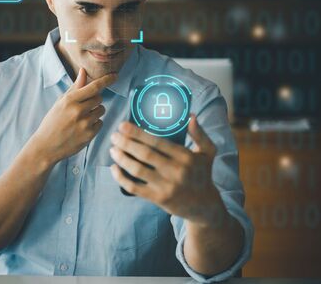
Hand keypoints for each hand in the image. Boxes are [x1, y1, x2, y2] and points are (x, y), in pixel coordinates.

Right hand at [33, 68, 116, 165]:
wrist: (46, 146)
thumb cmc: (53, 122)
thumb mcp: (60, 102)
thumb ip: (75, 87)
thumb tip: (84, 71)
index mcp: (69, 100)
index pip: (93, 87)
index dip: (106, 80)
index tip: (115, 76)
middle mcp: (78, 110)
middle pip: (99, 98)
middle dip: (95, 100)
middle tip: (84, 107)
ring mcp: (84, 123)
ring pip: (101, 110)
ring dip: (96, 112)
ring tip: (82, 118)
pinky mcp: (89, 135)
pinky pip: (100, 123)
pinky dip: (95, 124)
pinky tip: (83, 128)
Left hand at [109, 114, 226, 226]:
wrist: (204, 206)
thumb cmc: (202, 173)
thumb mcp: (207, 152)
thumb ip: (199, 134)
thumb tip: (190, 116)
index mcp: (185, 157)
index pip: (157, 142)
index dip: (138, 133)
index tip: (123, 125)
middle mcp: (175, 171)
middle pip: (144, 154)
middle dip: (126, 143)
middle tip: (114, 136)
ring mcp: (166, 186)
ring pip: (137, 170)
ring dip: (122, 158)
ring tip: (112, 149)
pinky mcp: (158, 199)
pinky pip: (135, 188)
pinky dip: (121, 178)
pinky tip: (114, 168)